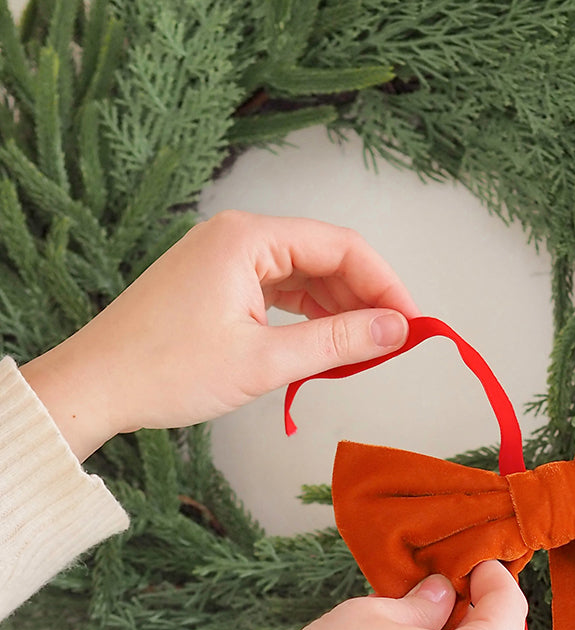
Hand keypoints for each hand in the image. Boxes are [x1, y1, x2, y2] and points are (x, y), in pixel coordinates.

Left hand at [20, 210, 418, 459]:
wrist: (98, 384)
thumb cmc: (168, 370)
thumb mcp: (265, 360)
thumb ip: (337, 342)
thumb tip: (396, 330)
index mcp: (249, 238)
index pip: (341, 246)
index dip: (385, 285)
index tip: (412, 326)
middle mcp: (238, 236)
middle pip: (325, 256)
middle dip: (365, 299)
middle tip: (394, 346)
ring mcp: (225, 257)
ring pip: (304, 275)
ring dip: (338, 310)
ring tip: (364, 353)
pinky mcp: (217, 282)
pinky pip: (279, 289)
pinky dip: (307, 316)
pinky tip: (326, 346)